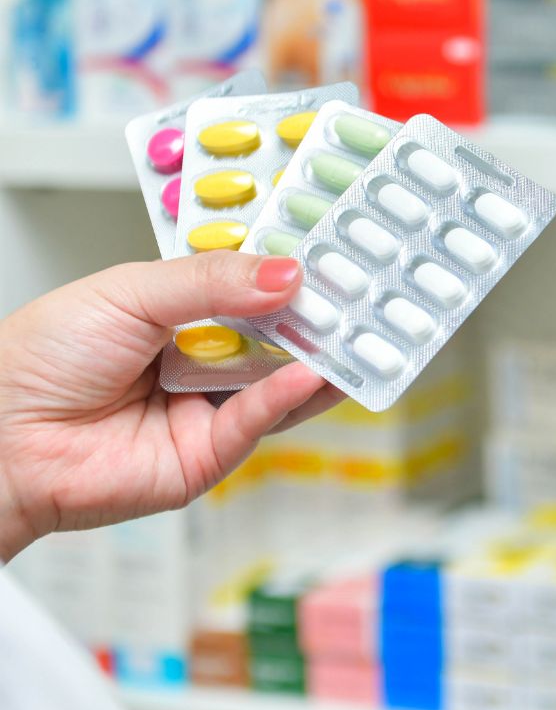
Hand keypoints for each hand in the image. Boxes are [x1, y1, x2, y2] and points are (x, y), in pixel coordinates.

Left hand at [0, 253, 343, 559]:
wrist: (1, 436)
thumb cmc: (41, 358)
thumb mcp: (132, 292)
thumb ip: (211, 280)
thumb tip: (286, 273)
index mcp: (182, 311)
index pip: (253, 286)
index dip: (292, 273)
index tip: (337, 255)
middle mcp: (204, 358)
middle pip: (278, 336)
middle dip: (320, 316)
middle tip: (364, 294)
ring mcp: (210, 407)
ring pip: (281, 382)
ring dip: (321, 359)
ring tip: (358, 333)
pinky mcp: (210, 455)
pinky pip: (258, 421)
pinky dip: (286, 397)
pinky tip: (307, 372)